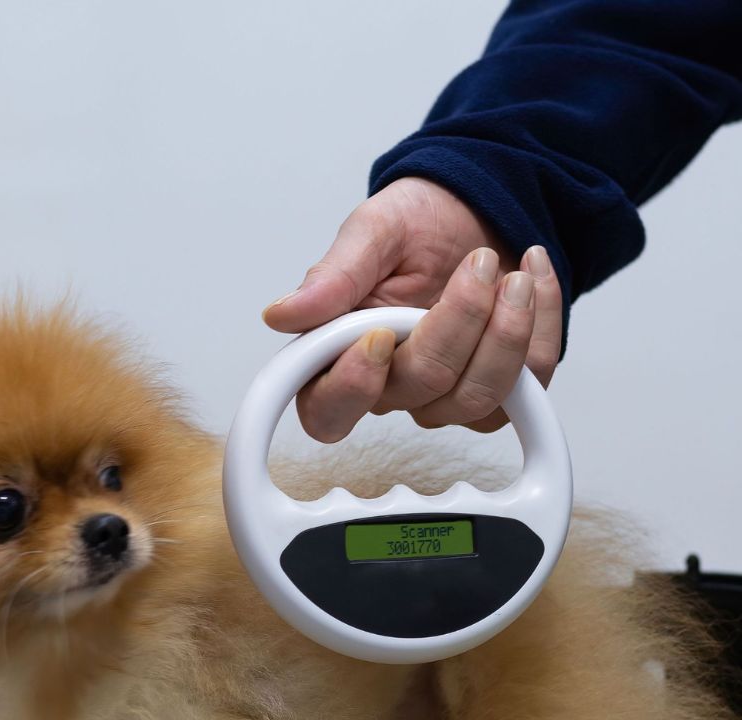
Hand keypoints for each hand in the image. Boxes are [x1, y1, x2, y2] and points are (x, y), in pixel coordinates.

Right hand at [263, 178, 562, 440]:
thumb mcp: (372, 231)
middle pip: (419, 392)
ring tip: (513, 274)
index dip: (352, 388)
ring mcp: (446, 396)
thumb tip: (281, 315)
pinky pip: (528, 388)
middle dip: (458, 323)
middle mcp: (390, 386)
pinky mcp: (500, 392)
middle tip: (478, 264)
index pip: (327, 411)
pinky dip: (540, 327)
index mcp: (340, 355)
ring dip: (506, 332)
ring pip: (476, 400)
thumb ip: (333, 277)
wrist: (482, 206)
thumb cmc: (420, 222)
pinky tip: (533, 276)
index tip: (378, 335)